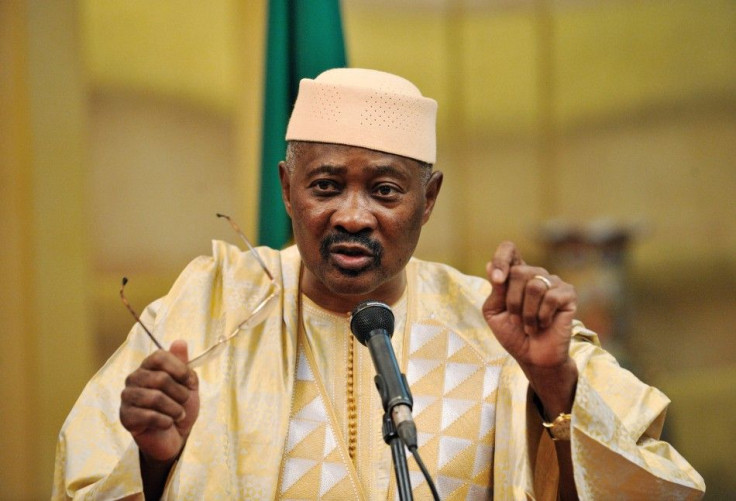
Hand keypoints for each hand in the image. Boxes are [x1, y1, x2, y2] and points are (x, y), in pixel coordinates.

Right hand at [120, 340, 199, 462]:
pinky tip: (167, 423)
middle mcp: (135, 378)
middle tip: (184, 403)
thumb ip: (184, 364)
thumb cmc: (180, 406)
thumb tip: (180, 342)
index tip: (188, 380)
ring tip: (178, 415)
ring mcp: (128, 397)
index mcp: (149, 366)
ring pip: (155, 398)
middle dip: (180, 393)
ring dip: (174, 409)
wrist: (175, 436)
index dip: (178, 368)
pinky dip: (165, 421)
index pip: (159, 356)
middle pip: (160, 378)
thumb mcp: (189, 384)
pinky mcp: (125, 417)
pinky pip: (148, 416)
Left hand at [482, 242, 577, 414]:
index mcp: (515, 275)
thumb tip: (489, 265)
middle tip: (516, 319)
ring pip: (534, 285)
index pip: (508, 250)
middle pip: (518, 272)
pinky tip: (544, 324)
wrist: (533, 357)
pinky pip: (551, 297)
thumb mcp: (495, 312)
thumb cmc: (513, 334)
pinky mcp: (568, 294)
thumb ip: (495, 290)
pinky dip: (542, 316)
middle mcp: (535, 274)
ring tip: (529, 325)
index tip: (497, 279)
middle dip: (512, 302)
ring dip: (527, 313)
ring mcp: (553, 282)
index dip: (501, 259)